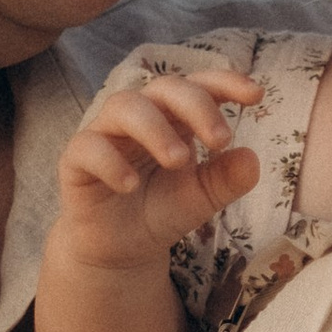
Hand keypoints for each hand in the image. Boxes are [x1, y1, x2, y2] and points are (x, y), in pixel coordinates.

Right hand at [54, 63, 263, 270]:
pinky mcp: (76, 159)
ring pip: (124, 107)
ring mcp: (106, 133)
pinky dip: (110, 161)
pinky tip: (130, 184)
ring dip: (155, 129)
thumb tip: (252, 159)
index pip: (198, 86)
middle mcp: (140, 116)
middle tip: (220, 140)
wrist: (122, 249)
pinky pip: (88, 146)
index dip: (225, 83)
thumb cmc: (162, 210)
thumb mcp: (202, 197)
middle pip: (164, 88)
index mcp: (174, 117)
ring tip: (179, 161)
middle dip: (196, 106)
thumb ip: (226, 179)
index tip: (256, 95)